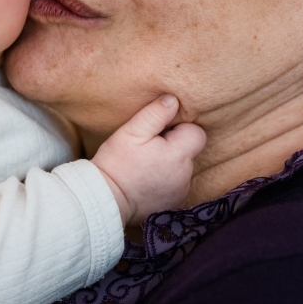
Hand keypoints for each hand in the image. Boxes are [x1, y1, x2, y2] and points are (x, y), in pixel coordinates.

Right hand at [90, 95, 206, 225]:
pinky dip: (166, 180)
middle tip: (148, 148)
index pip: (196, 133)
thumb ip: (154, 114)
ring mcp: (181, 191)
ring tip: (146, 165)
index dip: (180, 128)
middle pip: (190, 151)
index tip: (160, 132)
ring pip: (183, 168)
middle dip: (174, 146)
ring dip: (171, 163)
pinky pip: (177, 184)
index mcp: (178, 154)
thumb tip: (173, 100)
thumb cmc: (116, 163)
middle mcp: (185, 175)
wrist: (105, 200)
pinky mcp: (174, 204)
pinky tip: (147, 179)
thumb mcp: (131, 132)